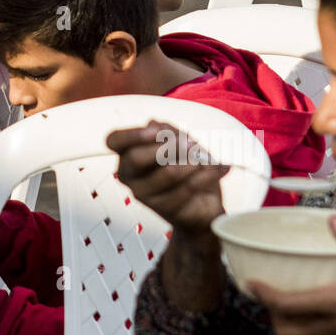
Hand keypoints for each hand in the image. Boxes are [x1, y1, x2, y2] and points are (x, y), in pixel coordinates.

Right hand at [106, 122, 226, 234]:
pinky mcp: (163, 209)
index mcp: (127, 153)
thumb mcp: (178, 141)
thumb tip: (155, 125)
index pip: (114, 141)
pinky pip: (187, 188)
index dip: (133, 134)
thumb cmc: (185, 166)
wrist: (201, 202)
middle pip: (135, 158)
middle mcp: (128, 175)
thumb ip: (167, 131)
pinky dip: (208, 175)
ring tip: (207, 159)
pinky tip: (221, 168)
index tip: (157, 130)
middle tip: (191, 143)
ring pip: (166, 173)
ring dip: (192, 162)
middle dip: (167, 147)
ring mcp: (143, 195)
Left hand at [249, 216, 335, 334]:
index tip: (248, 281)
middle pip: (285, 330)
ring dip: (290, 321)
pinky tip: (326, 307)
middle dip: (271, 314)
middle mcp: (332, 327)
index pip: (284, 305)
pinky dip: (312, 325)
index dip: (261, 294)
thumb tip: (333, 220)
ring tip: (293, 296)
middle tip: (268, 291)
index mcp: (334, 306)